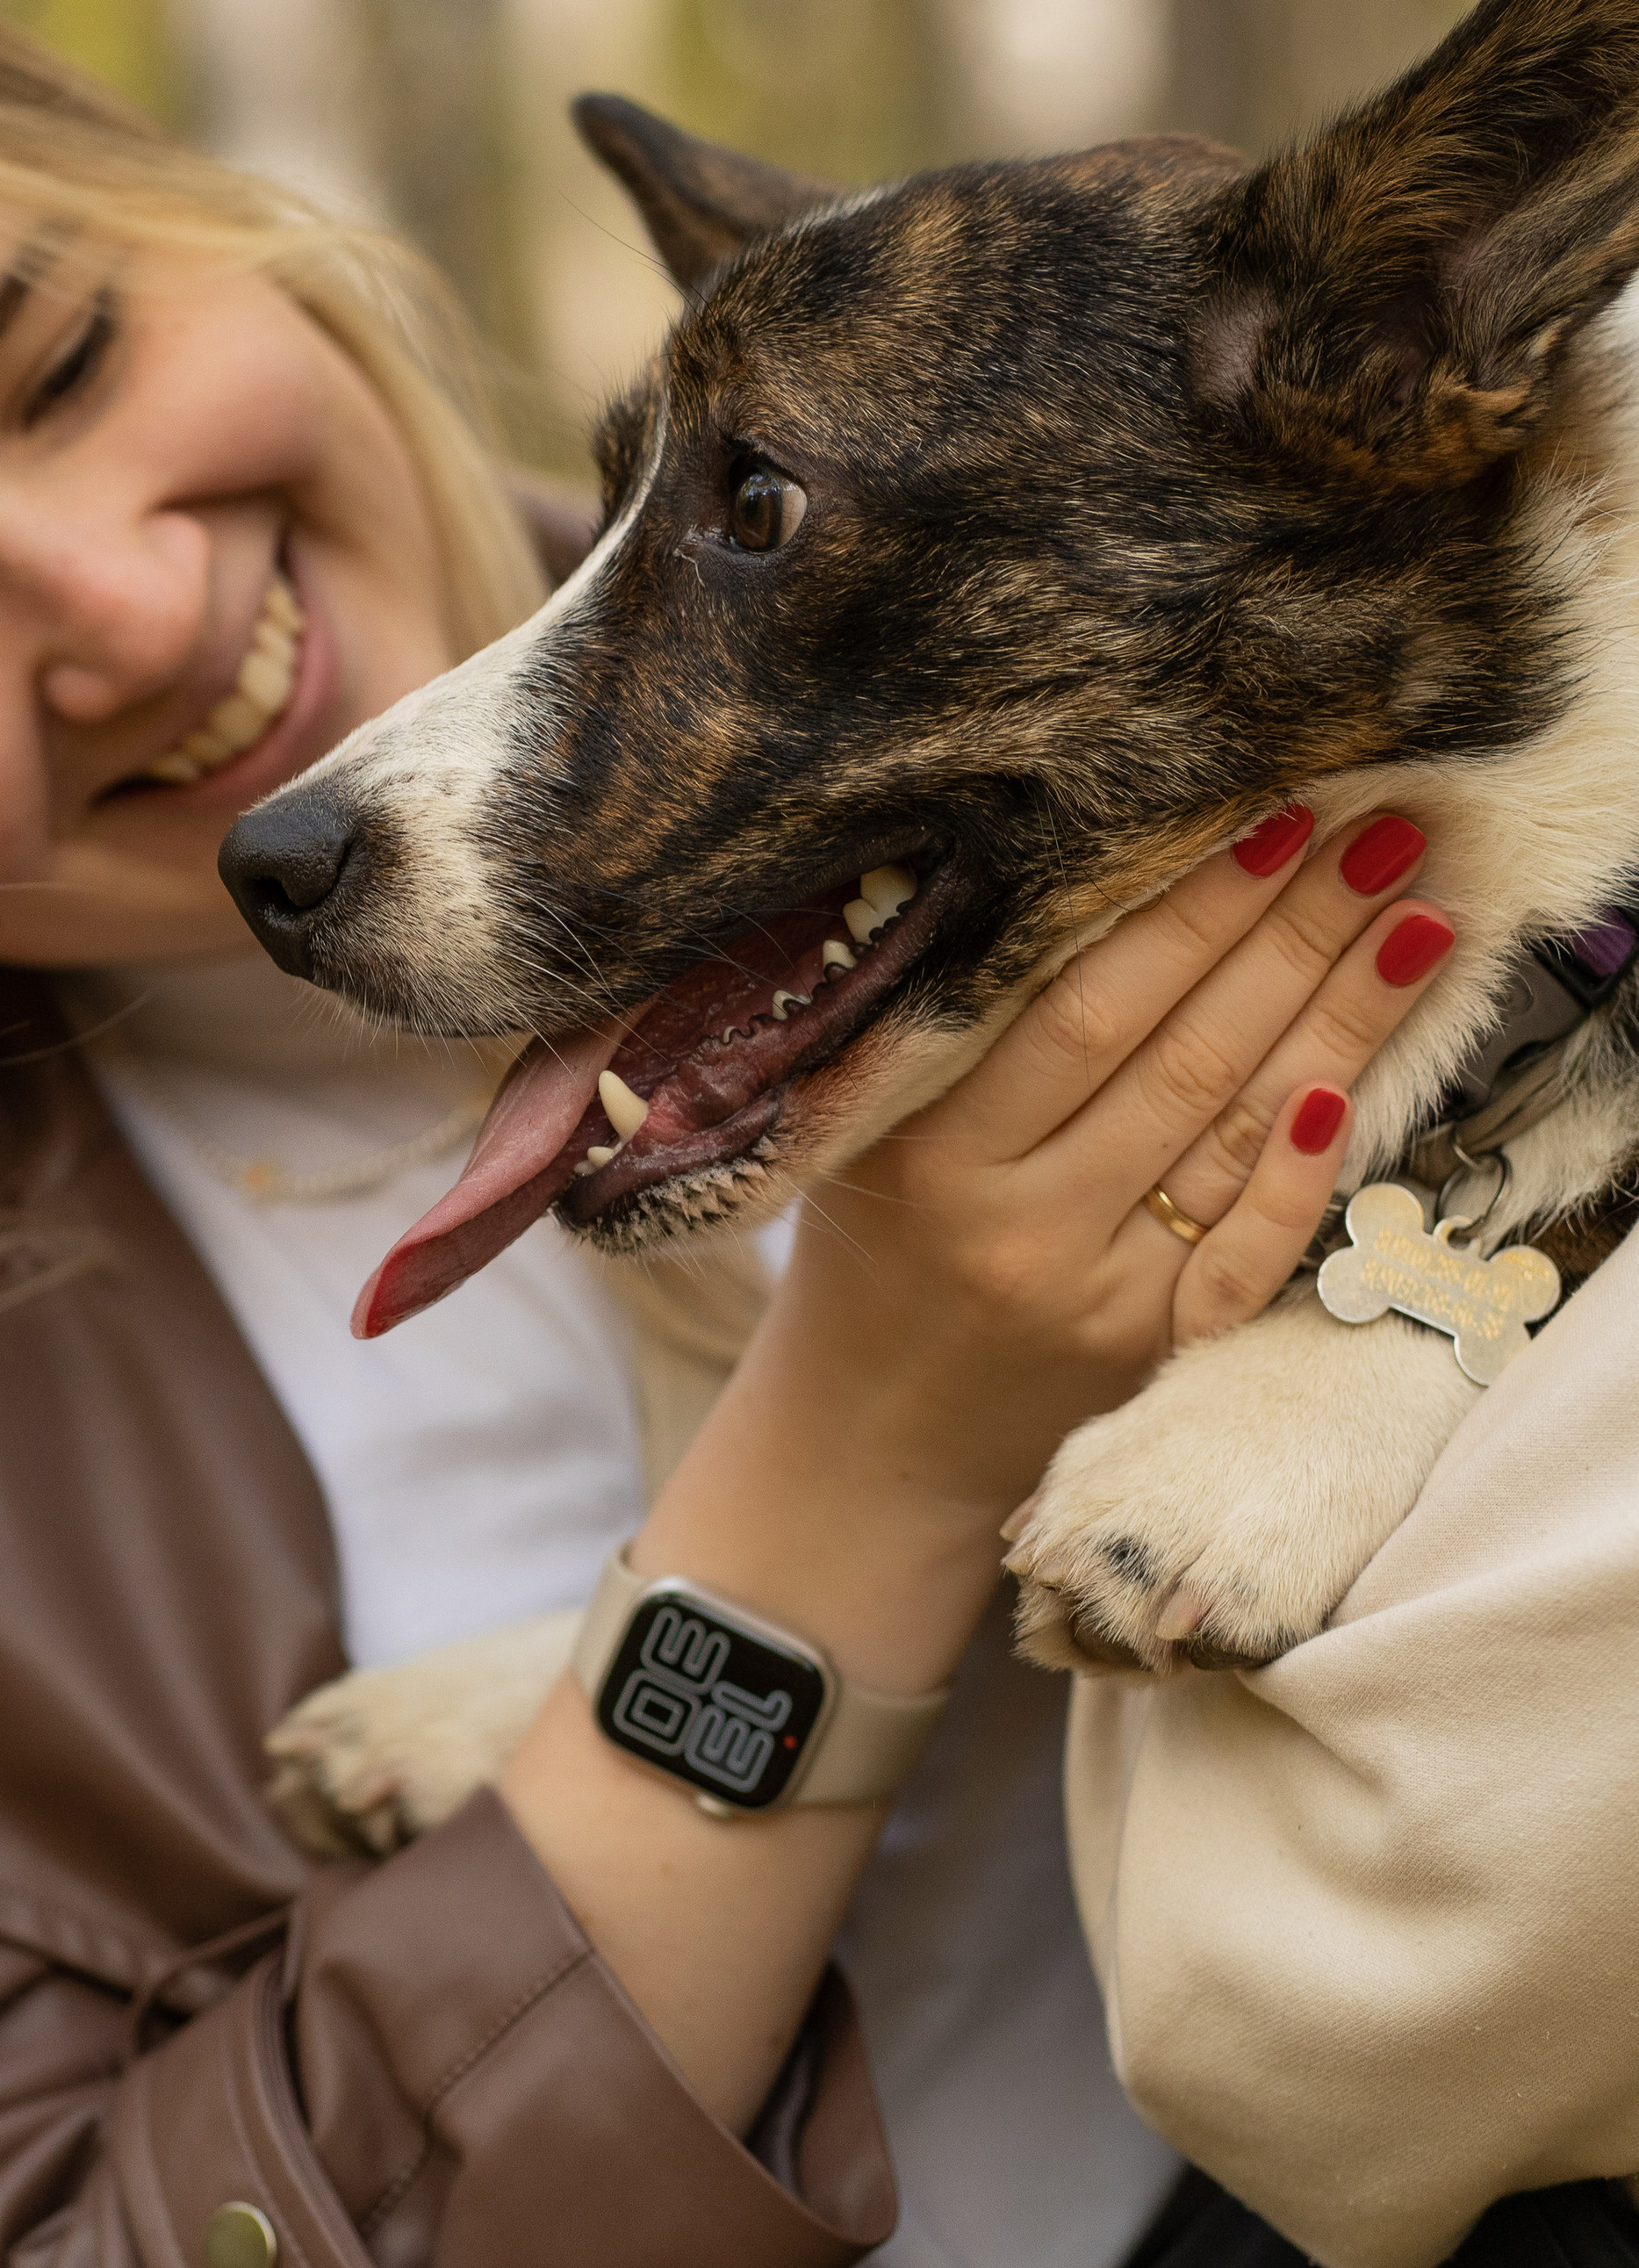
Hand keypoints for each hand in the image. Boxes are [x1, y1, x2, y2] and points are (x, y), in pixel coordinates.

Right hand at [504, 803, 1453, 2135]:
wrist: (859, 1456)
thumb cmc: (860, 1262)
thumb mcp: (855, 1136)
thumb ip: (934, 1025)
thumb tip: (1042, 864)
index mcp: (918, 1149)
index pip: (1078, 1005)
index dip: (1181, 907)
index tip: (1265, 811)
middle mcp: (1009, 1222)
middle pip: (1179, 1051)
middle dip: (1290, 931)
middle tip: (1381, 828)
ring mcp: (1089, 1294)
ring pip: (1231, 1129)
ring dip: (1334, 1016)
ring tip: (1413, 915)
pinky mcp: (1150, 1352)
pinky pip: (1250, 1246)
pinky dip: (1304, 1165)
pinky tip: (1358, 1077)